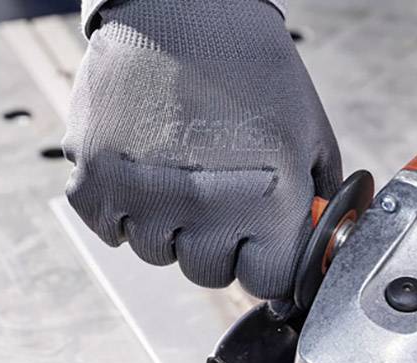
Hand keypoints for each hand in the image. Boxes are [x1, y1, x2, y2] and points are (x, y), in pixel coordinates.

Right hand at [63, 0, 340, 298]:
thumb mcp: (311, 134)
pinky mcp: (96, 177)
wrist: (183, 6)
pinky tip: (144, 172)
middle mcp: (205, 209)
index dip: (266, 265)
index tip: (261, 248)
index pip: (267, 282)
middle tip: (220, 202)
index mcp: (267, 202)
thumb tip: (320, 251)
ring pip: (157, 253)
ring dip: (169, 226)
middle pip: (208, 273)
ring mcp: (145, 196)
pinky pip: (109, 230)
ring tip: (180, 174)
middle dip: (218, 246)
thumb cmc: (255, 66)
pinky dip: (123, 210)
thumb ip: (318, 201)